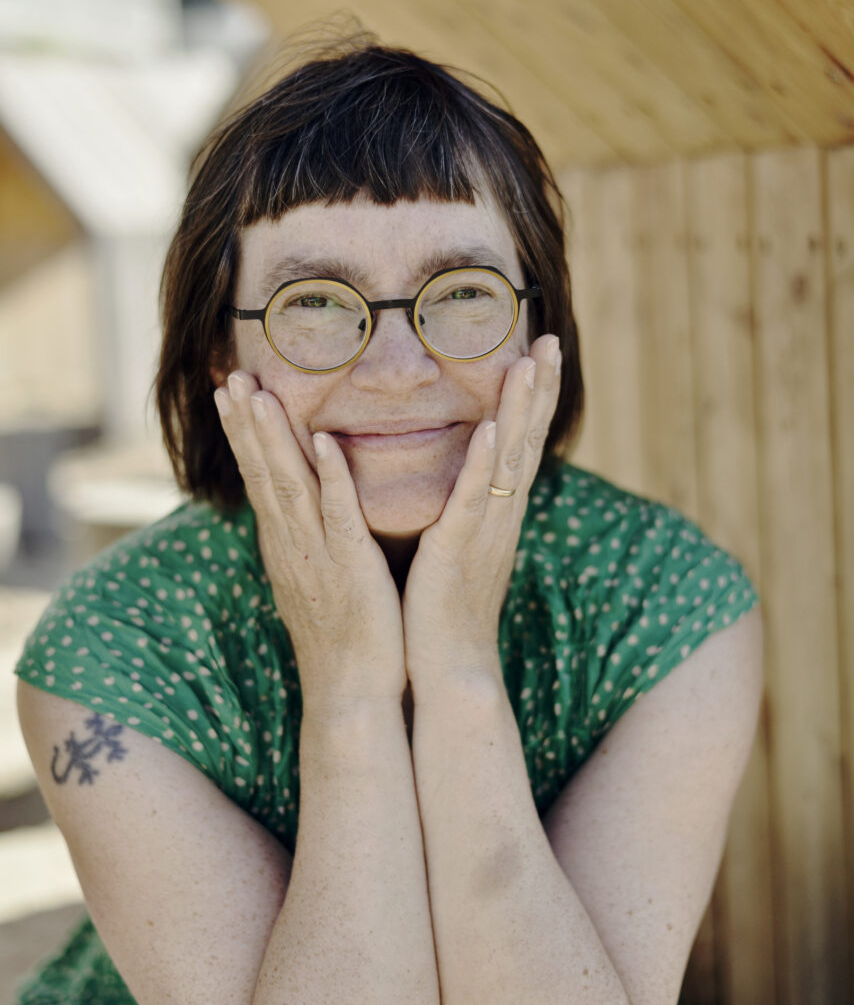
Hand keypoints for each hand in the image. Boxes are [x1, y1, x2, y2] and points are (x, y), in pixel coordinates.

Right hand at [214, 371, 405, 712]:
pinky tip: (324, 441)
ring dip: (273, 437)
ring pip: (289, 485)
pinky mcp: (349, 567)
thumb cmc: (344, 637)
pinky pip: (337, 514)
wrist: (353, 692)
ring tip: (257, 393)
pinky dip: (330, 476)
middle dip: (245, 423)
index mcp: (286, 544)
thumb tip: (300, 513)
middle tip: (229, 377)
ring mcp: (316, 554)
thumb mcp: (318, 580)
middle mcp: (292, 544)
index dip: (243, 434)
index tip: (229, 391)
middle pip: (262, 473)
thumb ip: (309, 541)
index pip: (258, 478)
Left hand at [401, 335, 561, 689]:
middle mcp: (501, 514)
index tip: (544, 351)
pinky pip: (473, 499)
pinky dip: (483, 463)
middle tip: (550, 340)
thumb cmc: (447, 605)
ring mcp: (483, 530)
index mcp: (499, 510)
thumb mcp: (460, 543)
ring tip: (529, 365)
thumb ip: (467, 506)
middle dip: (540, 389)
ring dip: (520, 411)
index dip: (536, 397)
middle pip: (527, 440)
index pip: (523, 441)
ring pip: (508, 459)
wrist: (447, 665)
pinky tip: (489, 429)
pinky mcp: (457, 549)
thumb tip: (467, 476)